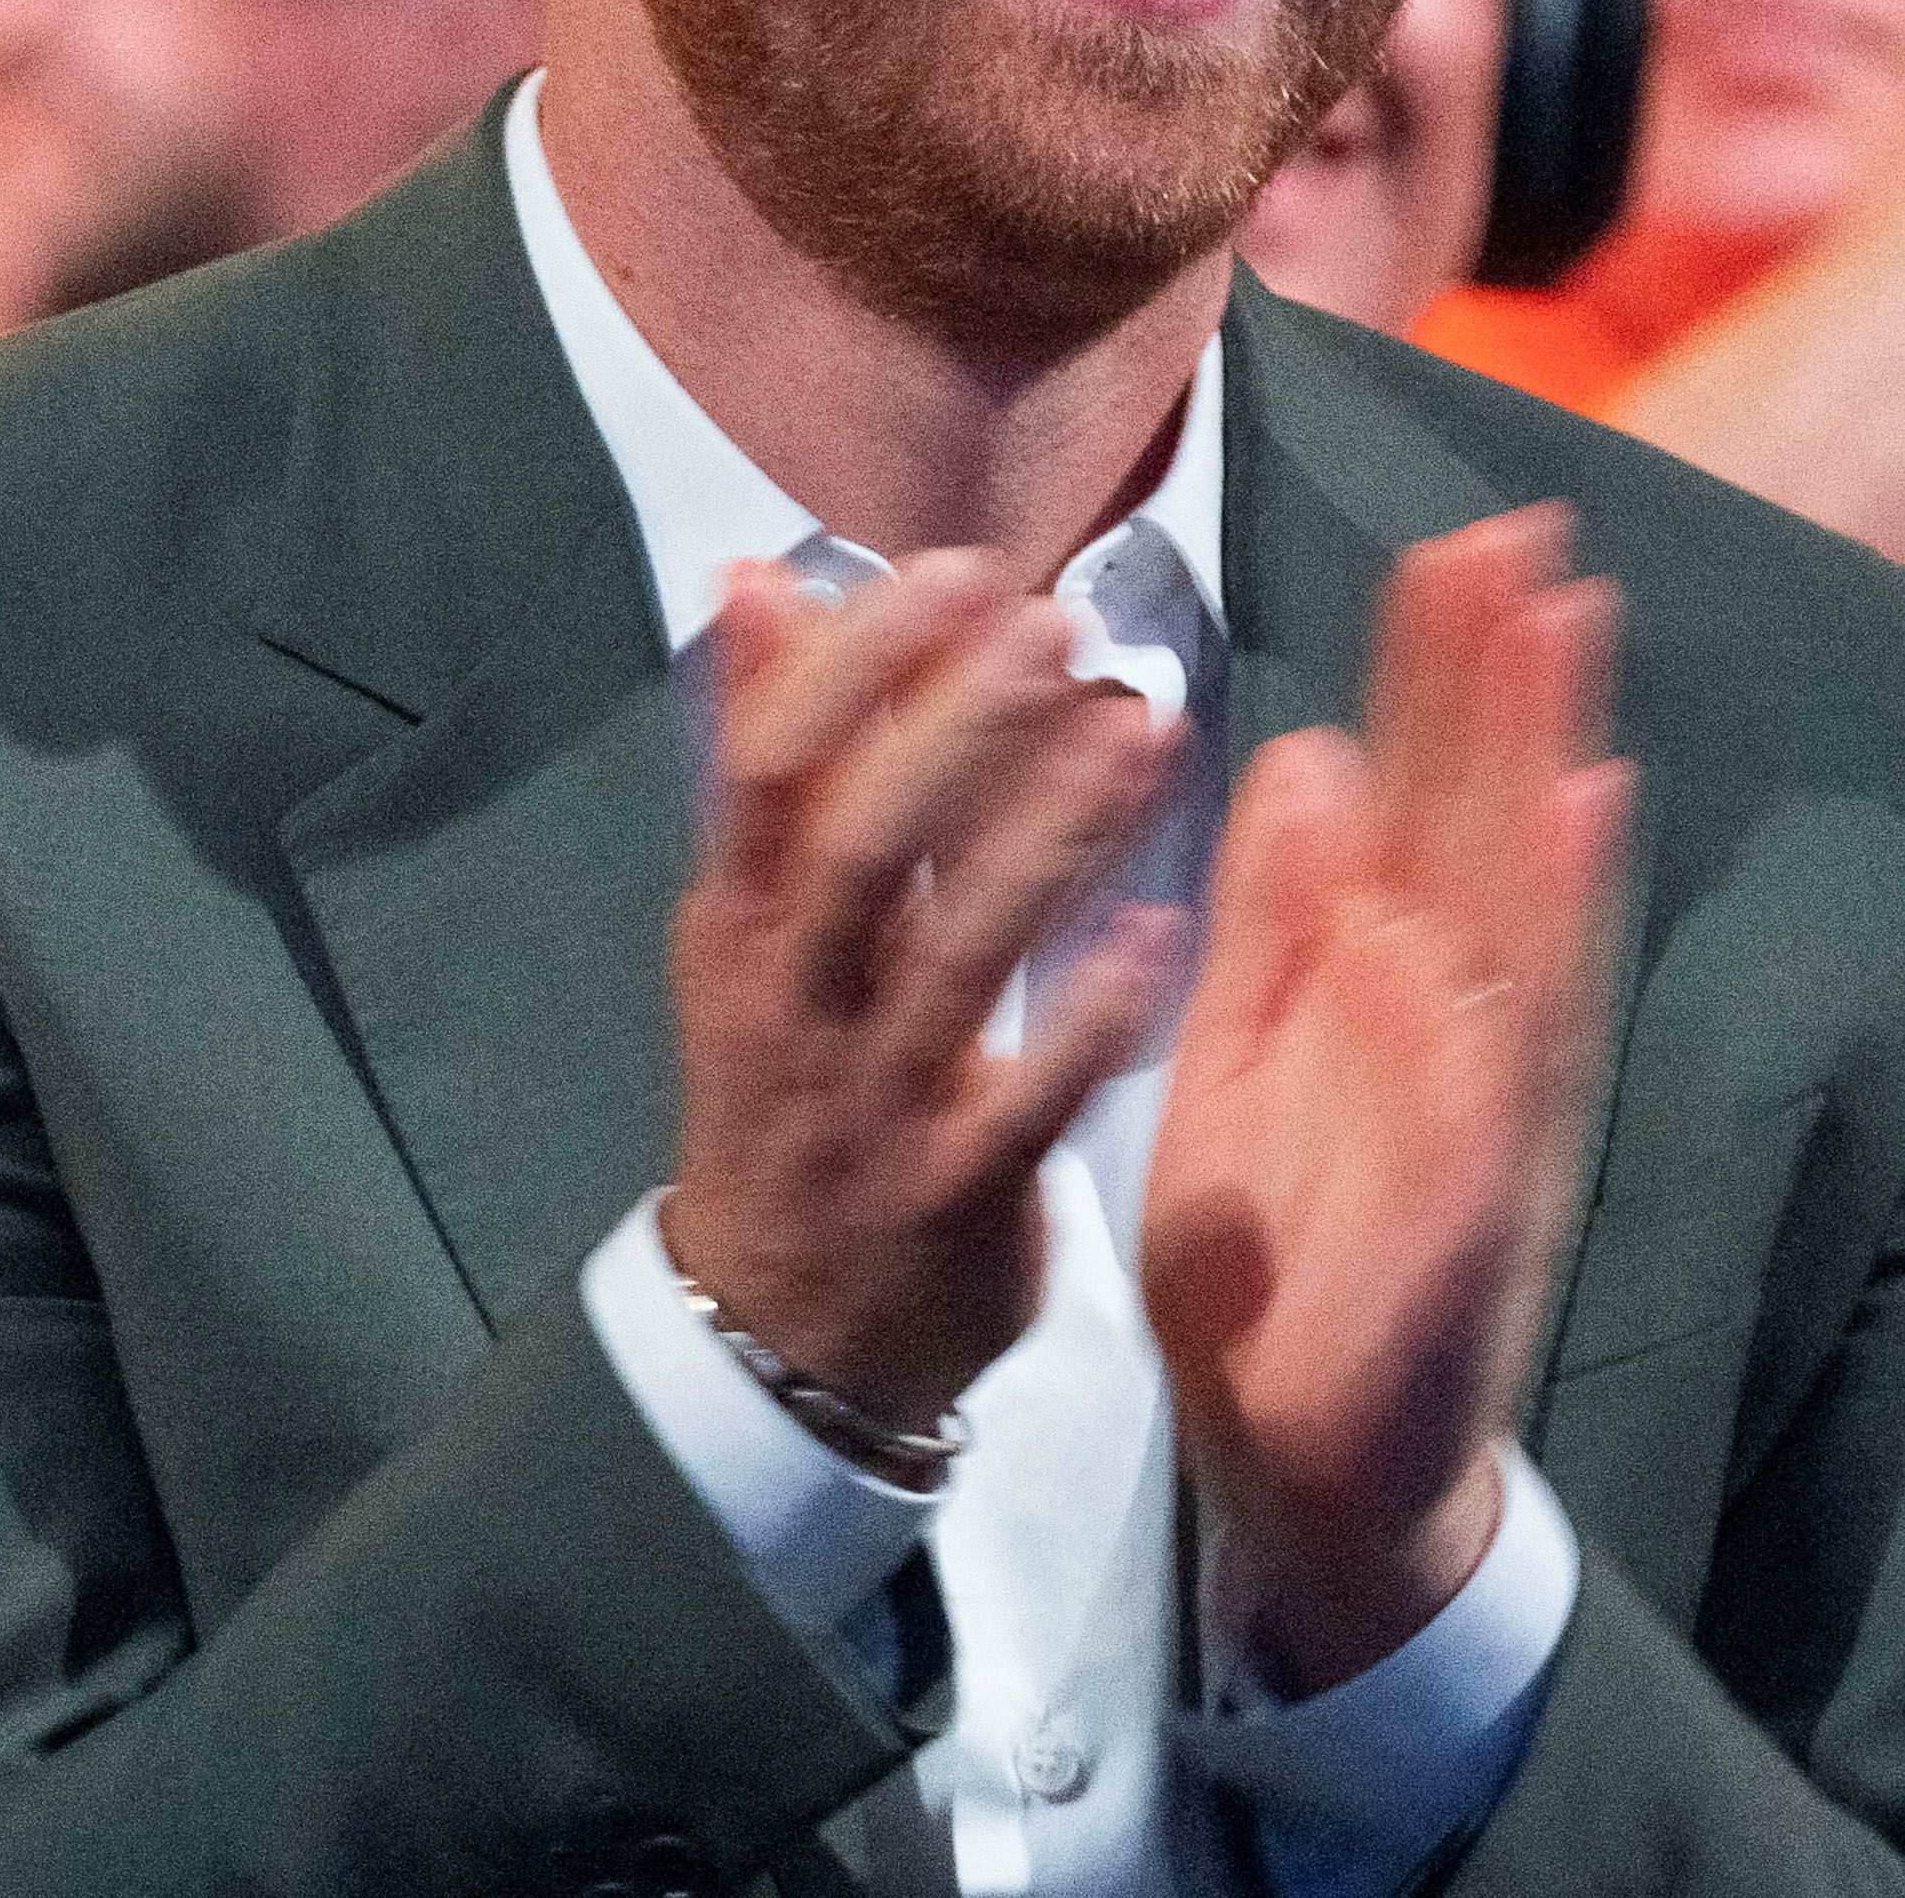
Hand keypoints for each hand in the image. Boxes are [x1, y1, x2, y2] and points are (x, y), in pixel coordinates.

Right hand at [662, 554, 1186, 1436]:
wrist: (783, 1335)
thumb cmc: (793, 1086)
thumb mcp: (755, 923)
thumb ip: (769, 754)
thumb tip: (760, 575)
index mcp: (739, 921)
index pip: (769, 762)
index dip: (862, 661)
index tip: (962, 569)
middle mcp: (791, 1000)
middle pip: (854, 842)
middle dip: (954, 724)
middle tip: (1060, 622)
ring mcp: (868, 1101)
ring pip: (951, 953)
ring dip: (1045, 832)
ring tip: (1145, 726)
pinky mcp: (953, 1195)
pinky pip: (1027, 1101)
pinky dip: (1091, 1015)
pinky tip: (1165, 929)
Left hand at [1141, 509, 1629, 1697]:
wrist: (1302, 1473)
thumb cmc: (1278, 1263)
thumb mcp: (1237, 1055)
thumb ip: (1274, 916)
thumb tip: (1307, 752)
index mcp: (1382, 994)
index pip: (1420, 812)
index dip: (1444, 684)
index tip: (1461, 543)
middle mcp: (1457, 1038)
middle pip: (1488, 839)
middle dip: (1509, 692)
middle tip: (1529, 535)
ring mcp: (1479, 1128)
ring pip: (1520, 935)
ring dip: (1540, 795)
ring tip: (1562, 658)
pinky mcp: (1467, 1231)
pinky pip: (1494, 1101)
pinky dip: (1512, 997)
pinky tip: (1540, 906)